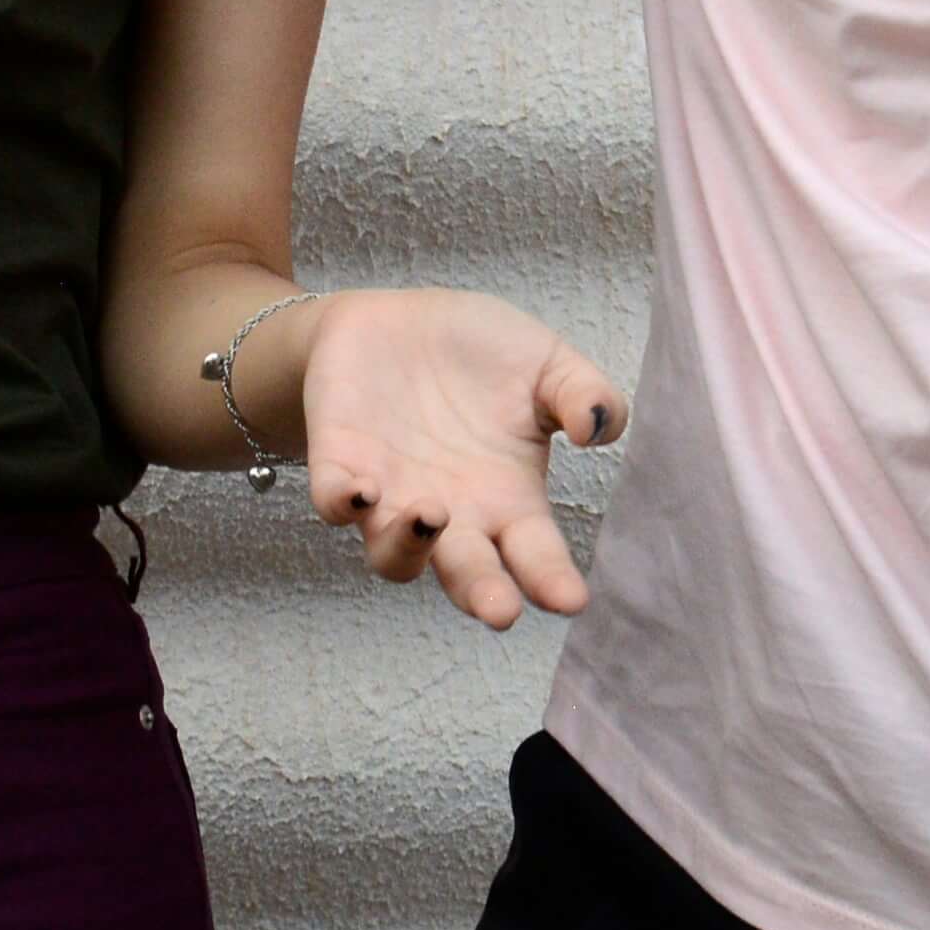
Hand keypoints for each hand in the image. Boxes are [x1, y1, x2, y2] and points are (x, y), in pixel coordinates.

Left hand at [293, 286, 625, 628]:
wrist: (398, 320)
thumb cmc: (483, 354)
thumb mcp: (547, 364)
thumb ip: (583, 395)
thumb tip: (596, 431)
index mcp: (508, 500)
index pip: (536, 557)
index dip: (551, 582)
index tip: (570, 601)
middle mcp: (453, 515)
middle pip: (467, 576)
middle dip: (482, 595)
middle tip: (499, 609)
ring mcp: (393, 498)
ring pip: (393, 557)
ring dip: (409, 547)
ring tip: (432, 515)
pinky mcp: (339, 465)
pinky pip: (333, 504)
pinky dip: (342, 504)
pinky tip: (361, 489)